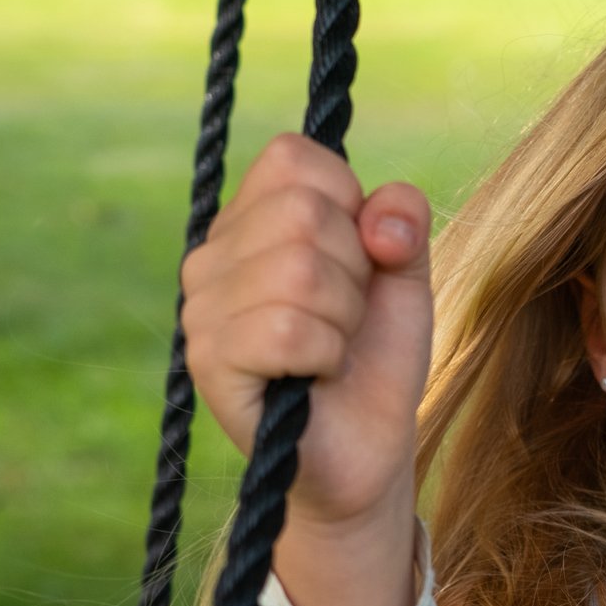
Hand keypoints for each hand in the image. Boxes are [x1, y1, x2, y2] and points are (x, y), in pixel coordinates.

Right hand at [179, 132, 432, 530]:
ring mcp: (201, 308)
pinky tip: (316, 373)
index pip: (295, 157)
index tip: (359, 260)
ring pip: (297, 271)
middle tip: (346, 316)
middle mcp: (212, 255)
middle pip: (302, 213)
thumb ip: (403, 220)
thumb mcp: (404, 273)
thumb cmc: (374, 356)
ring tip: (332, 346)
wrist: (368, 448)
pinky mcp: (209, 362)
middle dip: (354, 270)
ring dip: (343, 317)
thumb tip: (382, 219)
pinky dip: (325, 353)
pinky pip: (285, 329)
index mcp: (250, 219)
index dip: (351, 205)